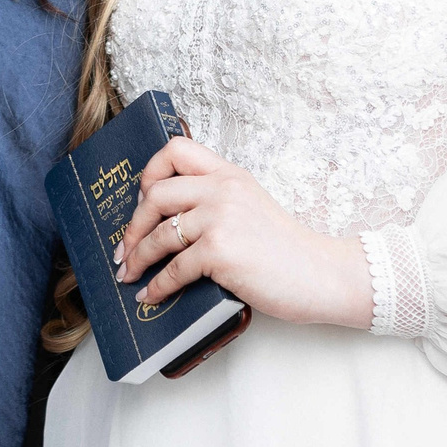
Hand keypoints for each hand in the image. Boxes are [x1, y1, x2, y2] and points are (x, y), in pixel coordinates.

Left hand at [113, 136, 373, 329]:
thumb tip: (167, 222)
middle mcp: (223, 189)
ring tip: (129, 275)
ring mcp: (221, 219)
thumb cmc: (287, 250)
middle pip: (155, 193)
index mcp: (230, 174)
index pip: (176, 149)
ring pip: (159, 234)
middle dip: (133, 225)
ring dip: (137, 258)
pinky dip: (157, 287)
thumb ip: (217, 201)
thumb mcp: (251, 207)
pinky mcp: (221, 251)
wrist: (322, 274)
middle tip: (124, 248)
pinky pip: (173, 269)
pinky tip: (151, 296)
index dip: (150, 172)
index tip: (142, 199)